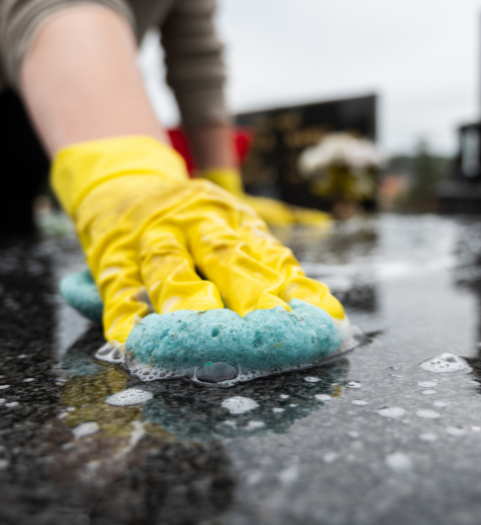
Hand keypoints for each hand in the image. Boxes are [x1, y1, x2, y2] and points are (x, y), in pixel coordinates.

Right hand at [52, 136, 343, 347]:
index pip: (269, 253)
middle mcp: (195, 222)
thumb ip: (267, 263)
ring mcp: (151, 238)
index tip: (320, 320)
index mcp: (233, 218)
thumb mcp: (232, 225)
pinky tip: (136, 344)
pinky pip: (119, 289)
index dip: (295, 288)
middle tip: (272, 330)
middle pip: (223, 255)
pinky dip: (127, 318)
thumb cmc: (192, 217)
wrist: (125, 180)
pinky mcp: (112, 257)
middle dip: (250, 294)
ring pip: (169, 266)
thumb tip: (323, 311)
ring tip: (207, 337)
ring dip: (190, 301)